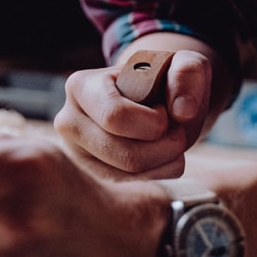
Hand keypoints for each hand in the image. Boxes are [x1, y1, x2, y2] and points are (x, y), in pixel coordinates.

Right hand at [54, 49, 213, 178]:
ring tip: (171, 145)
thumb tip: (183, 110)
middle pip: (123, 155)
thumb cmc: (165, 80)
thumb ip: (188, 73)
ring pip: (126, 179)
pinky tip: (164, 161)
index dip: (153, 123)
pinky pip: (128, 192)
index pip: (115, 117)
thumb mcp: (183, 64)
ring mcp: (76, 155)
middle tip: (177, 134)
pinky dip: (157, 179)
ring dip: (164, 165)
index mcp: (81, 86)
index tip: (165, 112)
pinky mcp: (91, 177)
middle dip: (164, 149)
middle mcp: (69, 122)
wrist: (153, 101)